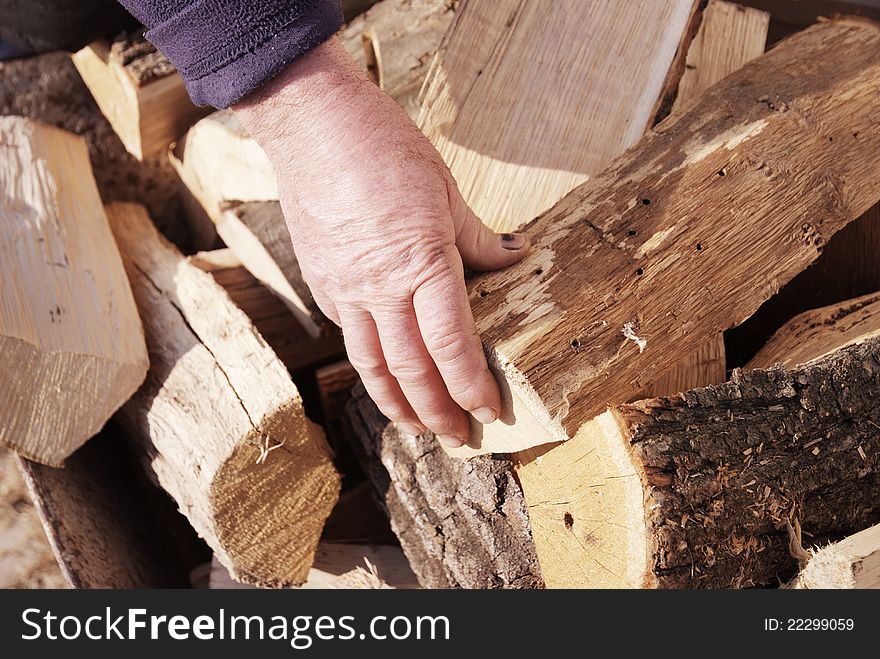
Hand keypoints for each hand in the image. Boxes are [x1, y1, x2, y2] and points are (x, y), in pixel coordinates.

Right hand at [235, 38, 529, 447]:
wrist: (312, 124)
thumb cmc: (384, 148)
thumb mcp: (446, 191)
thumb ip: (481, 238)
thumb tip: (517, 256)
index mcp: (421, 262)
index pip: (451, 343)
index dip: (470, 385)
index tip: (488, 411)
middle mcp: (380, 286)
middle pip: (411, 368)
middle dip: (437, 411)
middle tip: (457, 439)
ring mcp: (345, 288)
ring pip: (372, 364)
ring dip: (397, 403)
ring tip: (417, 428)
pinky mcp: (322, 282)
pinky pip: (350, 335)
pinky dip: (370, 365)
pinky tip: (384, 377)